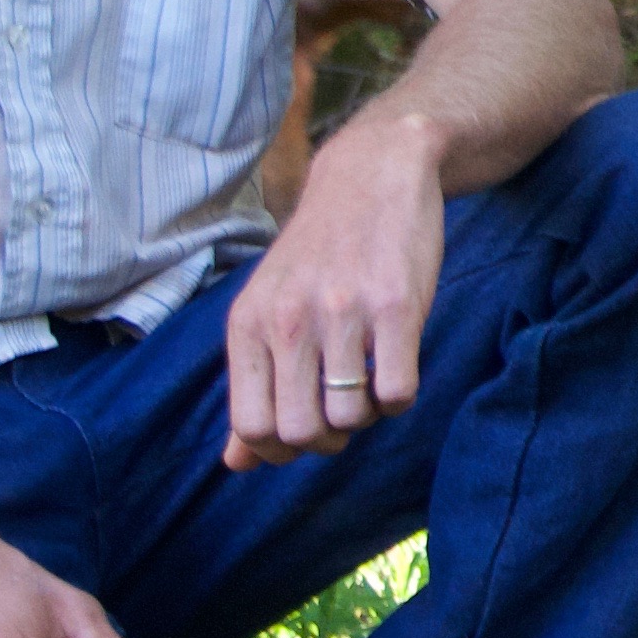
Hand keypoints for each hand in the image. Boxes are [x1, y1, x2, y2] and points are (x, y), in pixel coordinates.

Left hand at [222, 109, 446, 468]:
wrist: (373, 174)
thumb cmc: (320, 252)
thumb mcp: (269, 310)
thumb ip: (253, 385)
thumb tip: (237, 463)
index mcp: (250, 324)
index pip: (252, 427)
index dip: (282, 449)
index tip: (306, 426)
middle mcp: (289, 320)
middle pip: (300, 432)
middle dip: (327, 440)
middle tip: (343, 412)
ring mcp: (343, 313)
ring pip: (349, 418)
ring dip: (365, 416)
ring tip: (370, 382)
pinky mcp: (396, 306)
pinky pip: (397, 393)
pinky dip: (400, 398)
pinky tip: (397, 366)